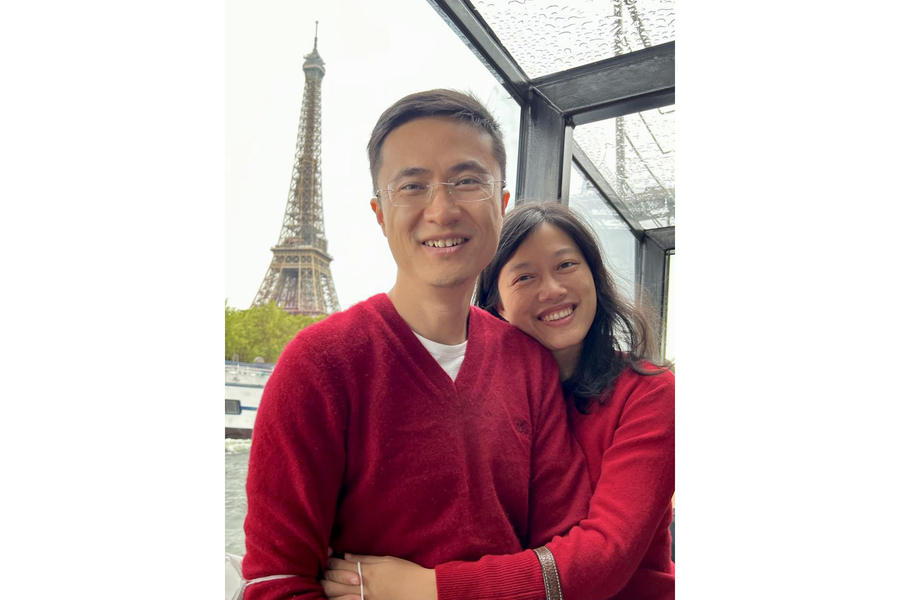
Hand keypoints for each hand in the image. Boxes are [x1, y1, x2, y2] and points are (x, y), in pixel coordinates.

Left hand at [321, 553, 436, 599]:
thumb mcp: (386, 560)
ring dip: (328, 589)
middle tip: (321, 572)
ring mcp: (365, 599)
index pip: (340, 564)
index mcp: (367, 571)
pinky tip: (335, 596)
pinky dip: (339, 599)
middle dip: (325, 575)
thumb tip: (346, 555)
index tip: (326, 555)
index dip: (330, 560)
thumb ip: (364, 558)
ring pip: (337, 595)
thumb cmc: (407, 572)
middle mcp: (363, 586)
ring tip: (323, 584)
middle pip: (334, 581)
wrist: (422, 591)